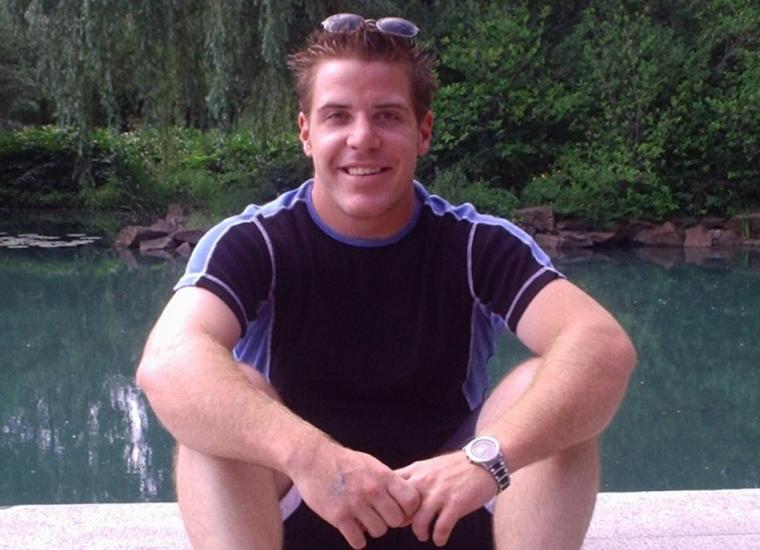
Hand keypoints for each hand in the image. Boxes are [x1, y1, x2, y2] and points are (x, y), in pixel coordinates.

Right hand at [288, 441, 419, 548]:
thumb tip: (404, 500)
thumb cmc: (343, 462)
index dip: (407, 508)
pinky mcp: (338, 516)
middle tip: (377, 515)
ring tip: (362, 519)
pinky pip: (358, 541)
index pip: (411, 500)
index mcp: (383, 476)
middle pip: (396, 520)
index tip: (397, 509)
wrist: (313, 458)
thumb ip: (387, 481)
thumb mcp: (371, 464)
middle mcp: (372, 490)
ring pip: (379, 531)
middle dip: (388, 520)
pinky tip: (351, 528)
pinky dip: (357, 539)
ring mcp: (355, 503)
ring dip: (371, 529)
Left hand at [396, 452, 497, 546]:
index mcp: (416, 470)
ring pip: (418, 522)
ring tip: (424, 535)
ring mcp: (440, 492)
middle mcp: (425, 480)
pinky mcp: (456, 503)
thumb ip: (414, 477)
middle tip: (406, 526)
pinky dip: (439, 538)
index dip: (388, 502)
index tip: (392, 511)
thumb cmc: (456, 466)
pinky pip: (441, 528)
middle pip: (401, 507)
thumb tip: (397, 496)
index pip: (390, 487)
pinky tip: (440, 539)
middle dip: (401, 521)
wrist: (485, 461)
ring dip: (420, 533)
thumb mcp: (430, 466)